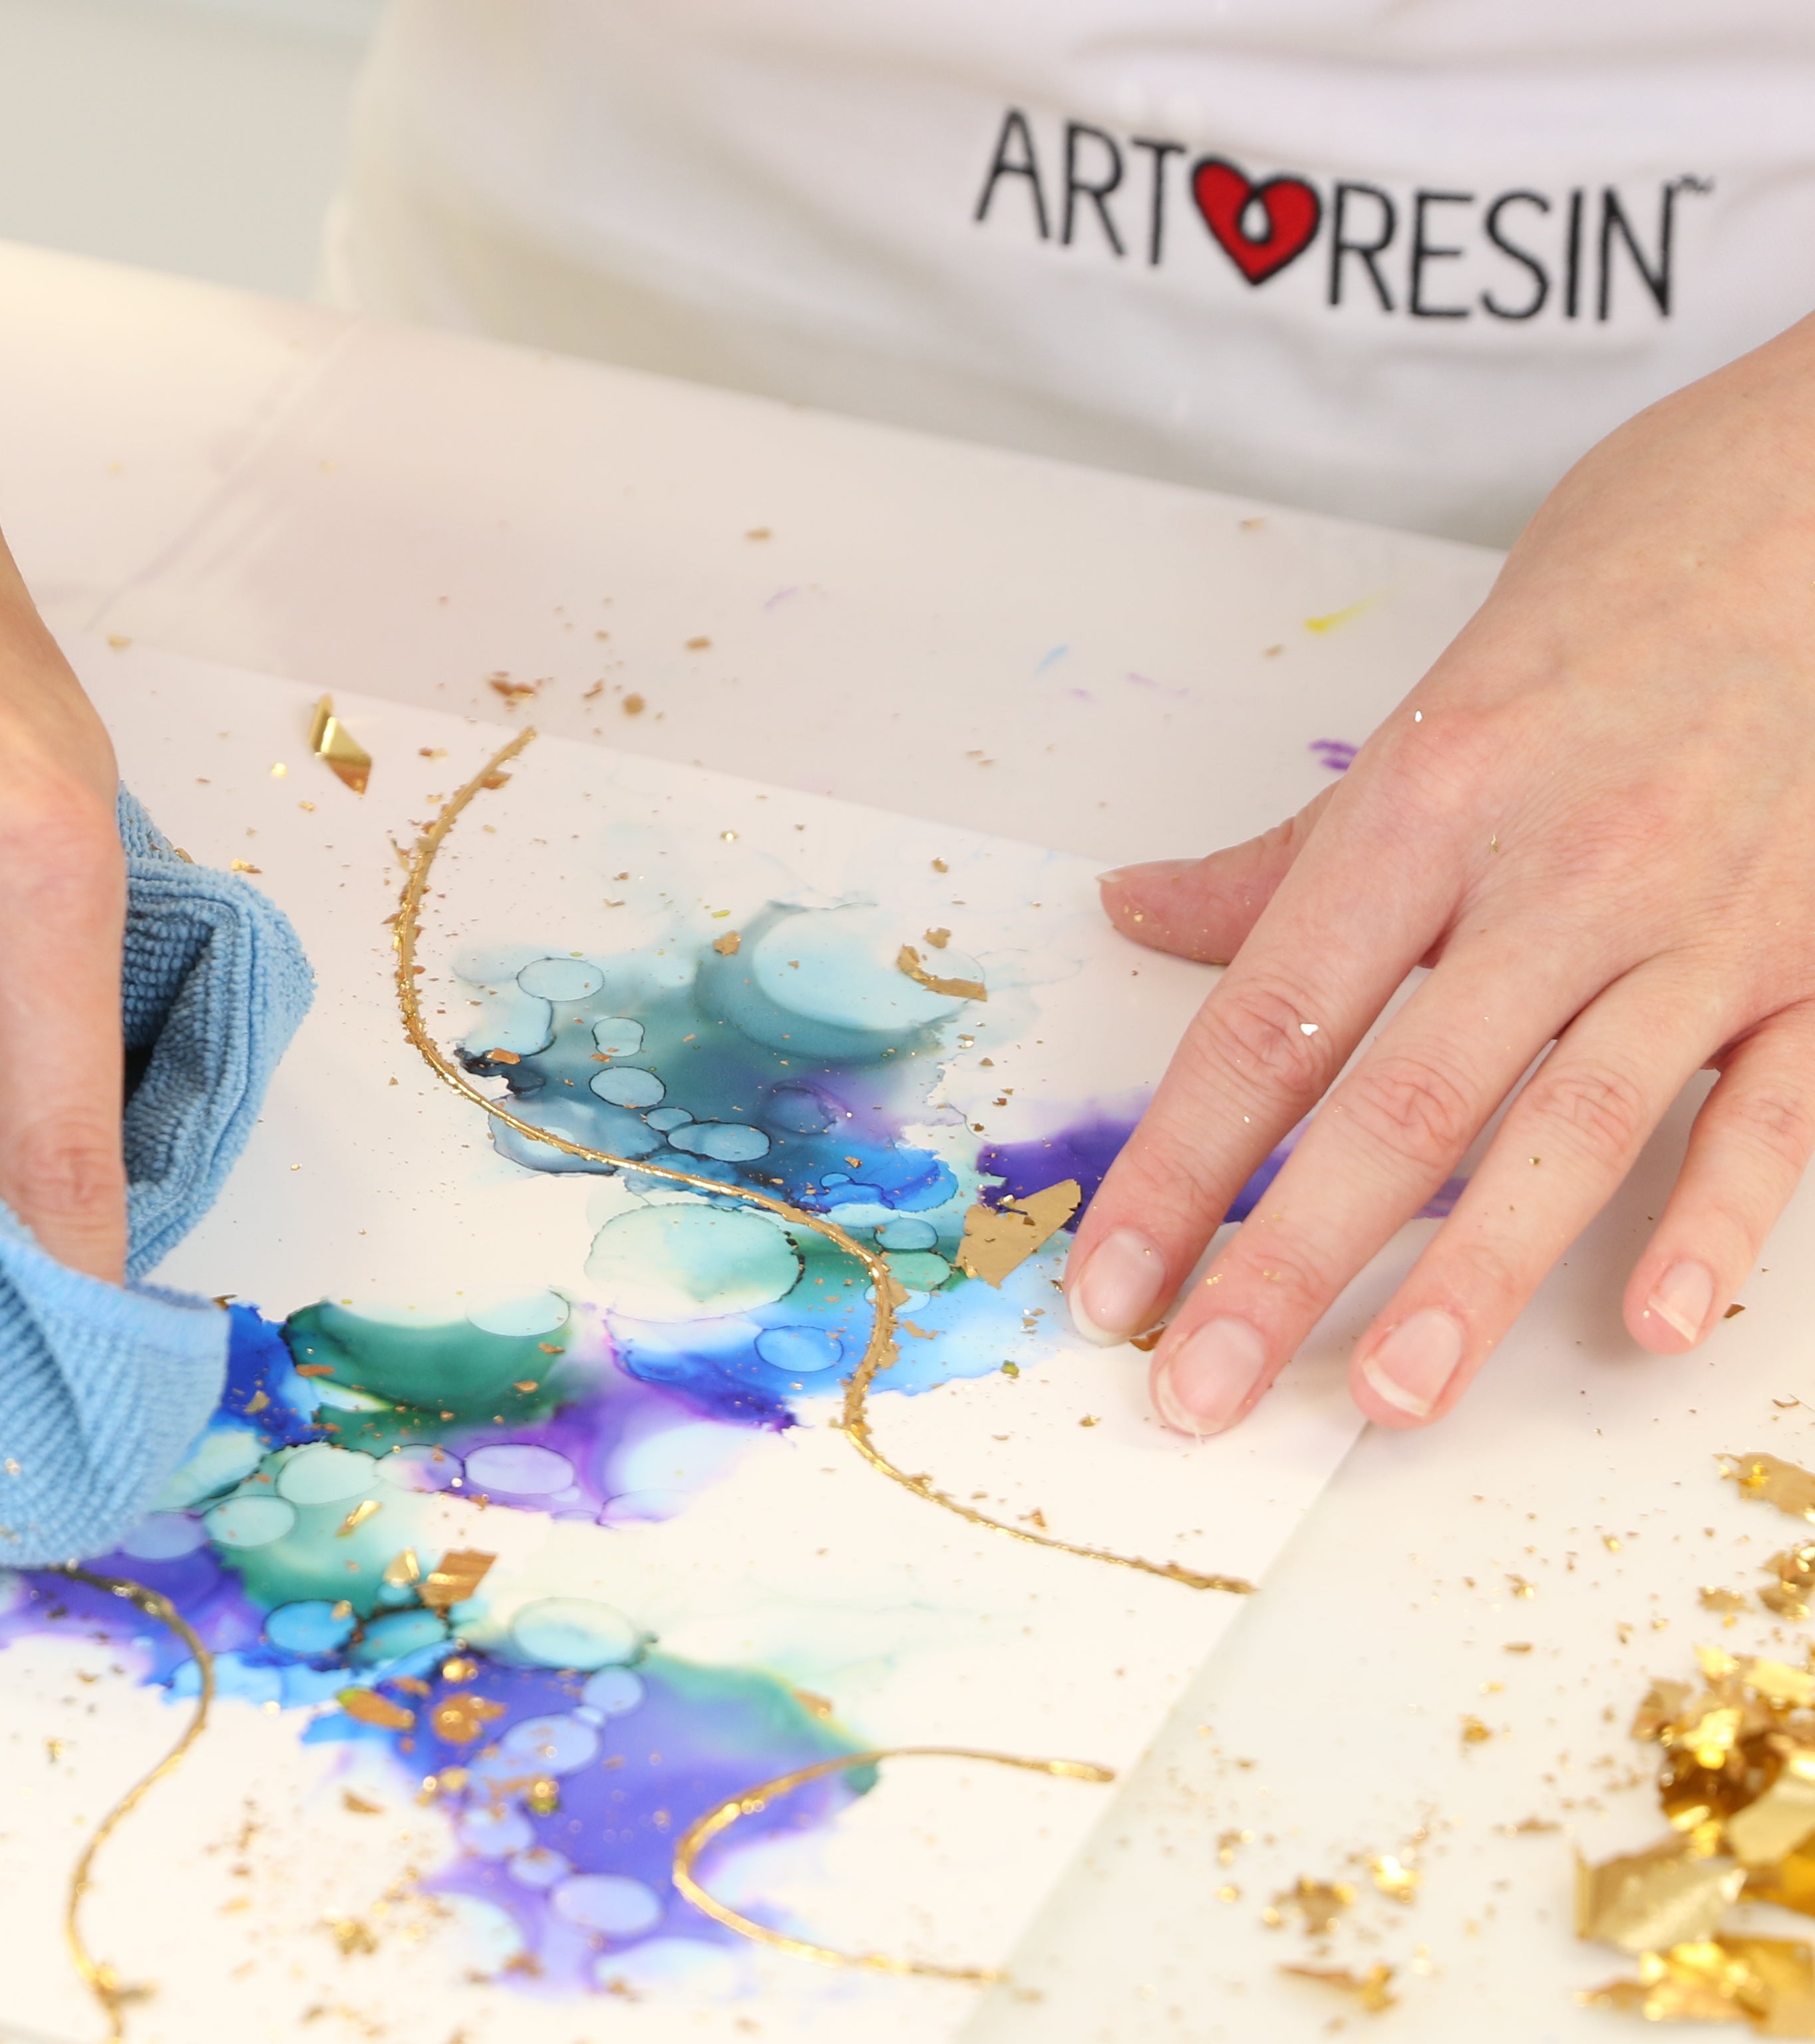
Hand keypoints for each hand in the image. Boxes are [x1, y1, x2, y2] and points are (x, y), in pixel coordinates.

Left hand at [1063, 312, 1814, 1433]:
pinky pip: (1772, 1111)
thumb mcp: (1440, 698)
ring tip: (1389, 1398)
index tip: (1110, 1281)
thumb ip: (1298, 851)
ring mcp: (1705, 923)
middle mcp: (1558, 872)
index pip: (1268, 1020)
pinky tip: (1655, 1322)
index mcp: (1431, 806)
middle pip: (1396, 1099)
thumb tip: (1138, 914)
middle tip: (1202, 1391)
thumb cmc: (1635, 584)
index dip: (1176, 1164)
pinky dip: (1718, 1222)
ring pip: (1567, 1126)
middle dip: (1288, 1261)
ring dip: (1476, 1276)